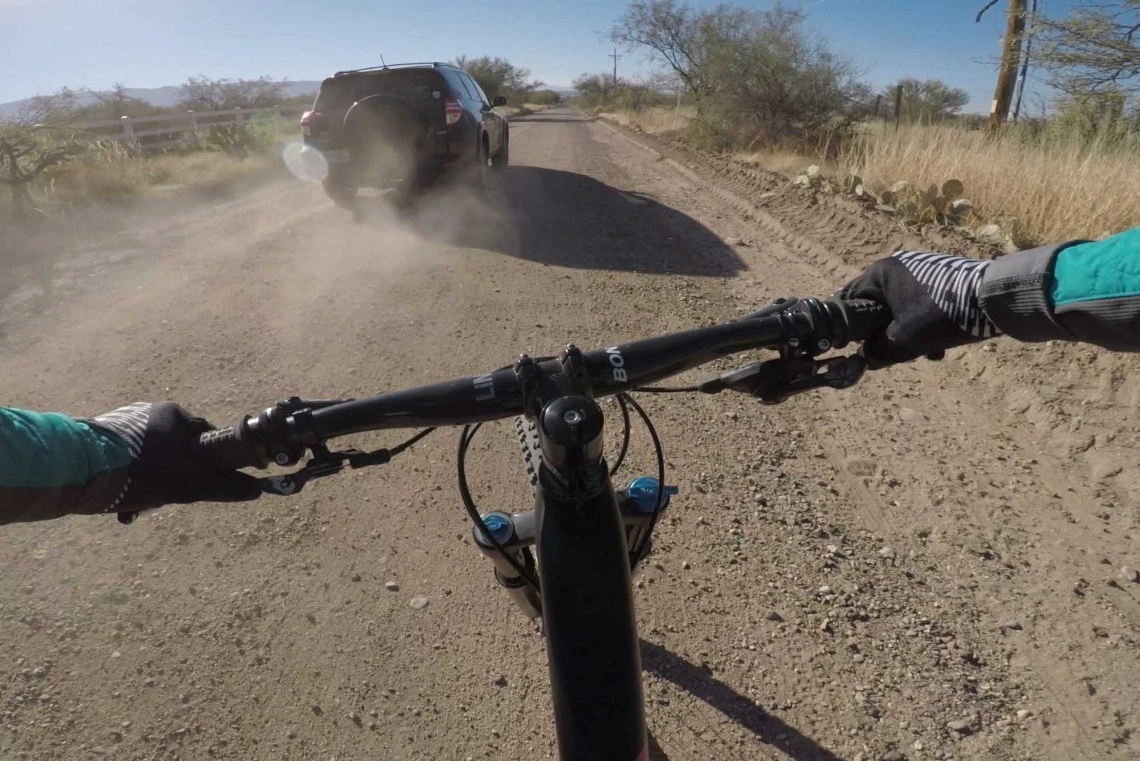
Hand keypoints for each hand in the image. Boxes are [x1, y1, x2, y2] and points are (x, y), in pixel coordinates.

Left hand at [91, 402, 260, 518]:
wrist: (76, 469)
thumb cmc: (139, 473)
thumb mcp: (186, 485)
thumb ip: (222, 486)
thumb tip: (256, 490)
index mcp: (174, 416)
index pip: (205, 437)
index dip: (208, 463)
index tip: (200, 484)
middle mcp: (150, 411)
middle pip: (175, 450)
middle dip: (171, 479)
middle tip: (161, 501)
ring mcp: (124, 421)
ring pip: (150, 456)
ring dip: (148, 483)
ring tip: (134, 509)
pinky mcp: (101, 434)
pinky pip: (127, 457)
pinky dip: (128, 478)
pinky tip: (119, 501)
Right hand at [838, 251, 1000, 366]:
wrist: (995, 299)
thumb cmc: (942, 316)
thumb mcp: (903, 341)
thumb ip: (877, 351)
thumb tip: (868, 359)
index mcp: (880, 273)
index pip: (848, 300)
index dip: (847, 327)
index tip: (850, 348)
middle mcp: (898, 266)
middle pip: (876, 307)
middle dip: (883, 334)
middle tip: (890, 354)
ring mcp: (922, 270)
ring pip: (900, 309)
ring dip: (906, 334)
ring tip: (923, 354)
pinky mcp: (941, 279)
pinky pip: (920, 306)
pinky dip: (924, 326)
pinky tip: (939, 347)